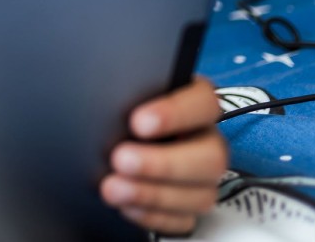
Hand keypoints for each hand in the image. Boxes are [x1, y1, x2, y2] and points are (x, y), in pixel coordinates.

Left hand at [100, 76, 227, 236]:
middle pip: (211, 156)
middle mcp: (206, 140)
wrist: (115, 139)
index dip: (174, 113)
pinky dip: (153, 216)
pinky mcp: (190, 206)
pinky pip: (184, 220)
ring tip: (113, 188)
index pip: (203, 101)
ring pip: (201, 194)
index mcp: (195, 103)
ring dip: (153, 194)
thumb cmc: (122, 110)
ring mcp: (203, 177)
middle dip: (163, 163)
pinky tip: (126, 206)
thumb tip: (103, 99)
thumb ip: (125, 94)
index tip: (137, 122)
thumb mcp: (122, 93)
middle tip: (120, 160)